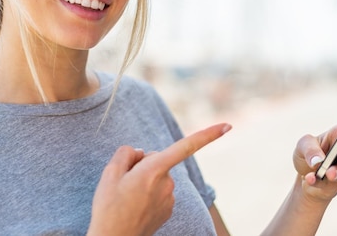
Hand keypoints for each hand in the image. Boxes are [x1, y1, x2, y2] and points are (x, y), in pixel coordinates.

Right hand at [87, 123, 231, 235]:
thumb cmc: (108, 208)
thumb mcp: (109, 173)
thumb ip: (126, 153)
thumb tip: (141, 153)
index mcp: (154, 171)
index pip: (185, 147)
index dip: (207, 135)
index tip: (228, 126)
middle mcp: (167, 183)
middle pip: (157, 159)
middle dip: (142, 164)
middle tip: (122, 181)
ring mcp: (169, 198)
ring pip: (157, 176)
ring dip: (144, 180)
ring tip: (126, 197)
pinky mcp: (168, 209)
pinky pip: (159, 191)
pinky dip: (148, 193)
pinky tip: (134, 205)